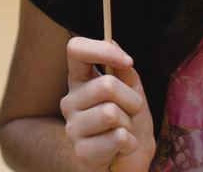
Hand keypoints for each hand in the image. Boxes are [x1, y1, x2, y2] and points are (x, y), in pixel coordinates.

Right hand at [60, 37, 154, 171]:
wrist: (125, 166)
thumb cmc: (126, 126)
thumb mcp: (132, 93)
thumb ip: (124, 71)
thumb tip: (114, 42)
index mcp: (80, 81)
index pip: (75, 49)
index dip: (102, 49)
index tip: (127, 60)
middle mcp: (70, 100)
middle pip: (107, 84)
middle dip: (132, 100)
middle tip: (131, 113)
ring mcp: (73, 127)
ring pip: (112, 113)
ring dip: (130, 124)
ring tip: (123, 132)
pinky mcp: (82, 152)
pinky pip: (118, 138)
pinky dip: (130, 144)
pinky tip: (120, 149)